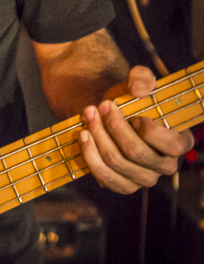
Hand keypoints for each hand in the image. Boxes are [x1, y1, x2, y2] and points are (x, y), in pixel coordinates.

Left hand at [79, 65, 194, 193]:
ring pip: (117, 162)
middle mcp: (165, 165)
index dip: (150, 130)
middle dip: (114, 127)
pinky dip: (90, 155)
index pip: (173, 145)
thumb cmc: (129, 100)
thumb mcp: (136, 82)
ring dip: (98, 137)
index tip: (132, 114)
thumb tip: (139, 89)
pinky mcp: (124, 185)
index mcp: (179, 142)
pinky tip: (84, 136)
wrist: (108, 114)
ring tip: (88, 116)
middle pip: (137, 152)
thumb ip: (141, 78)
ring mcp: (145, 178)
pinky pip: (105, 177)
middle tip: (100, 106)